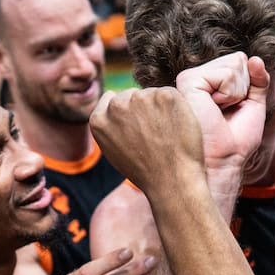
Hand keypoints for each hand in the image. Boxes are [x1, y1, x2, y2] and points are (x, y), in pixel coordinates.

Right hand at [89, 86, 205, 194]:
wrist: (172, 181)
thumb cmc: (146, 171)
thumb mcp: (113, 150)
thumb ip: (110, 125)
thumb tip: (114, 107)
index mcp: (99, 119)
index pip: (111, 99)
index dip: (127, 112)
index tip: (137, 126)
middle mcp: (117, 106)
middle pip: (132, 94)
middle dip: (143, 108)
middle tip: (154, 133)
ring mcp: (140, 98)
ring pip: (151, 94)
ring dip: (159, 107)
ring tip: (165, 133)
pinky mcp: (165, 96)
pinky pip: (170, 95)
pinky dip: (176, 107)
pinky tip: (176, 127)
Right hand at [175, 52, 269, 172]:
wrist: (223, 162)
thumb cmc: (235, 142)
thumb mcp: (253, 105)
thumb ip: (257, 80)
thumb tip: (256, 59)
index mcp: (207, 83)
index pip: (239, 61)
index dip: (247, 87)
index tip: (233, 110)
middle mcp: (195, 78)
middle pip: (238, 59)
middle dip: (243, 88)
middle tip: (225, 113)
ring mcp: (189, 78)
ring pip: (234, 65)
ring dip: (236, 93)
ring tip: (218, 112)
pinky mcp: (188, 81)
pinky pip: (227, 74)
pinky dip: (230, 94)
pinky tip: (214, 109)